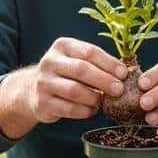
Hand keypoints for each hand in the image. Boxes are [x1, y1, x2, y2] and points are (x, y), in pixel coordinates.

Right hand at [0, 38, 125, 137]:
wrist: (32, 90)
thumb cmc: (66, 74)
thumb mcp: (77, 61)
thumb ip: (97, 64)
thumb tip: (125, 74)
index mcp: (62, 46)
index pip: (89, 52)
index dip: (109, 63)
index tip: (124, 73)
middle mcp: (50, 61)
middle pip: (81, 69)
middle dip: (104, 80)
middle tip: (119, 89)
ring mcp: (44, 82)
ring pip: (75, 90)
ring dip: (94, 97)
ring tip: (104, 101)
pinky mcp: (42, 102)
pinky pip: (69, 109)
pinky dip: (85, 111)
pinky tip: (92, 110)